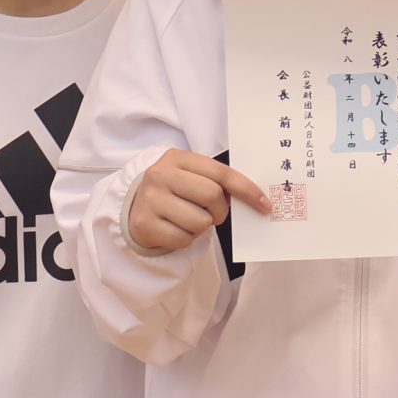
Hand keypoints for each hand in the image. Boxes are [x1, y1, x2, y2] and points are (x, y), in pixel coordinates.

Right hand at [127, 149, 269, 254]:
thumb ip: (215, 181)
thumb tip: (254, 198)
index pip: (221, 173)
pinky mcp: (145, 224)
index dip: (246, 189)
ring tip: (187, 219)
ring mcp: (150, 200)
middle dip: (219, 211)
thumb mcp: (189, 176)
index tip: (264, 204)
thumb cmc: (173, 192)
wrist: (134, 208)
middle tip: (212, 213)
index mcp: (177, 158)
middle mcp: (160, 175)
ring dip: (201, 227)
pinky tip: (174, 229)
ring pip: (199, 221)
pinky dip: (185, 239)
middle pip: (212, 196)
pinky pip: (183, 239)